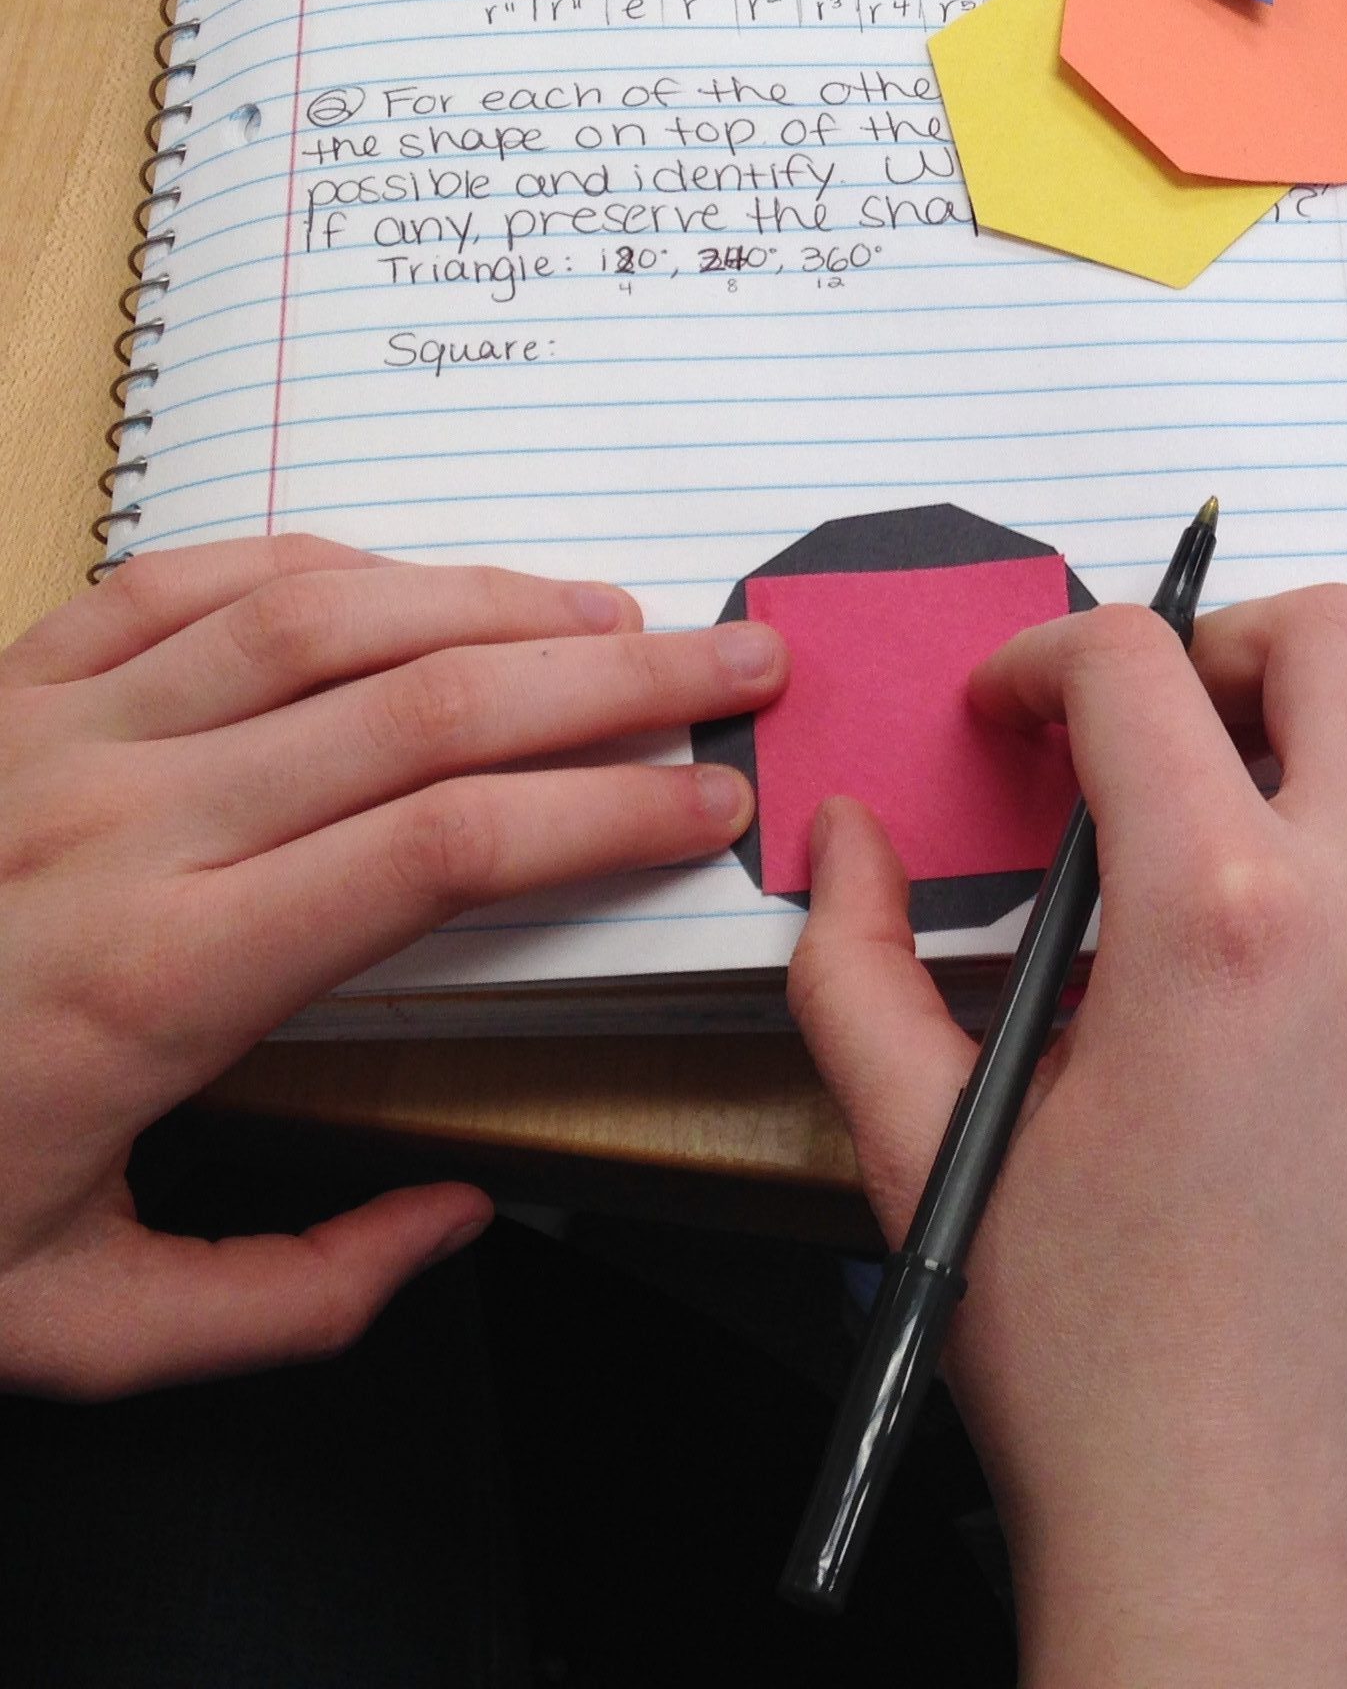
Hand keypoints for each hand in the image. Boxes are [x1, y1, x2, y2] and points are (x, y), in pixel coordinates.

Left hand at [0, 534, 780, 1398]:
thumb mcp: (68, 1329)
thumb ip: (290, 1302)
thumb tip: (458, 1221)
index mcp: (161, 979)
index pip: (447, 849)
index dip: (605, 814)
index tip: (708, 805)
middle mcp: (118, 828)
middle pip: (425, 705)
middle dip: (613, 676)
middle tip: (733, 662)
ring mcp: (46, 738)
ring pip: (321, 619)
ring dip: (492, 600)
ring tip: (613, 609)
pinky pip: (179, 582)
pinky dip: (316, 563)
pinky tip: (404, 580)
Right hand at [790, 586, 1346, 1688]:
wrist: (1260, 1549)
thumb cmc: (1103, 1375)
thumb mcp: (931, 1150)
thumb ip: (858, 966)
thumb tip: (845, 843)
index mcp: (1214, 918)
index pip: (1135, 668)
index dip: (1044, 658)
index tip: (1014, 714)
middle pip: (1337, 636)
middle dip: (1220, 636)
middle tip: (1147, 717)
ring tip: (1261, 781)